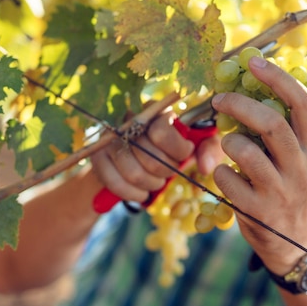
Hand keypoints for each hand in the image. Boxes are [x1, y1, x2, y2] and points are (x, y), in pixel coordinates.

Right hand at [90, 110, 221, 202]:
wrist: (136, 158)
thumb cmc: (173, 148)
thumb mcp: (197, 145)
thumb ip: (209, 149)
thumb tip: (205, 168)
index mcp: (156, 111)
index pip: (162, 132)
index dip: (178, 151)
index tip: (185, 155)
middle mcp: (130, 120)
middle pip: (150, 156)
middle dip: (166, 171)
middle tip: (169, 172)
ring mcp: (110, 138)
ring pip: (132, 171)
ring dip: (151, 184)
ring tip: (157, 182)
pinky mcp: (97, 156)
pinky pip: (114, 182)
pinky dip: (132, 194)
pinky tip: (142, 195)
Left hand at [211, 56, 306, 273]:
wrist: (294, 242)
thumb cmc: (292, 187)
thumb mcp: (303, 158)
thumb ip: (292, 127)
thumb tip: (272, 79)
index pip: (304, 104)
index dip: (278, 79)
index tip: (254, 62)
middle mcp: (301, 168)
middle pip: (272, 124)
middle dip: (240, 105)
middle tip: (219, 99)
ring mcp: (279, 191)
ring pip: (245, 151)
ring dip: (228, 140)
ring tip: (229, 144)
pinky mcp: (256, 210)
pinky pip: (226, 177)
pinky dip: (219, 170)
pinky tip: (227, 176)